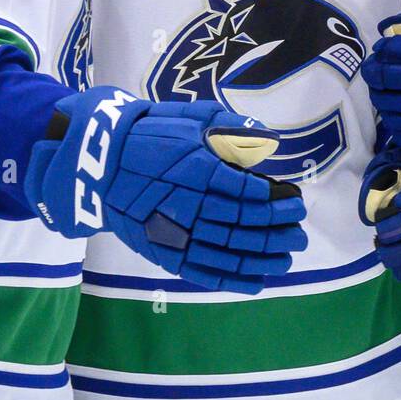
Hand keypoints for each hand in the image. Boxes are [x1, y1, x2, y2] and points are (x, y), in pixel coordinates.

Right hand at [26, 88, 307, 293]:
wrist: (101, 162)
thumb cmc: (151, 133)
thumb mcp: (190, 118)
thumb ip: (228, 128)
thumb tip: (266, 141)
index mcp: (198, 169)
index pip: (248, 192)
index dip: (277, 200)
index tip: (296, 201)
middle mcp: (189, 204)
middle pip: (244, 224)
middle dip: (277, 231)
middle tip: (300, 234)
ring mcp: (175, 231)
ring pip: (228, 251)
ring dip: (262, 258)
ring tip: (286, 259)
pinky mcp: (163, 250)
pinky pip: (202, 270)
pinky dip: (231, 278)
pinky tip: (256, 281)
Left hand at [362, 1, 400, 163]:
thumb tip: (391, 28)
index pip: (390, 55)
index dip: (380, 54)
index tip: (377, 54)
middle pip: (385, 82)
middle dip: (375, 76)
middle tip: (372, 73)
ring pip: (392, 110)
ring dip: (382, 101)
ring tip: (381, 95)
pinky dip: (397, 125)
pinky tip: (397, 117)